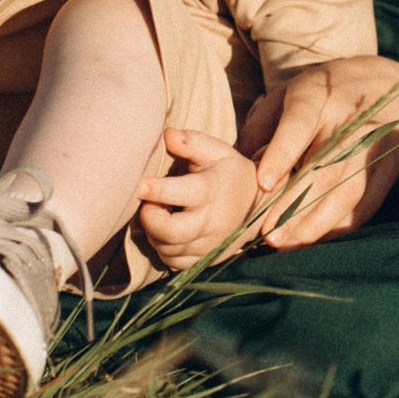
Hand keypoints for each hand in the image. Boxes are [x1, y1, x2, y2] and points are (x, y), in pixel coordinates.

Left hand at [135, 131, 266, 271]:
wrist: (259, 205)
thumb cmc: (229, 172)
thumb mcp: (216, 151)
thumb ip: (191, 142)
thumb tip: (167, 134)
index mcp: (212, 191)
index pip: (182, 194)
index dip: (156, 191)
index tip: (139, 184)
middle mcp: (212, 222)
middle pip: (170, 233)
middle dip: (150, 218)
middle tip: (148, 203)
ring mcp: (210, 245)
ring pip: (168, 249)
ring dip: (154, 233)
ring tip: (161, 213)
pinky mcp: (206, 260)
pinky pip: (174, 263)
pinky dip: (163, 248)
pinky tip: (167, 230)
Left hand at [234, 57, 398, 249]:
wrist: (390, 88)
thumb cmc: (321, 97)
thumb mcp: (286, 97)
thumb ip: (259, 131)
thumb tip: (230, 172)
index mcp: (318, 95)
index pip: (300, 123)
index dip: (283, 152)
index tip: (264, 183)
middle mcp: (350, 119)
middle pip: (325, 165)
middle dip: (295, 203)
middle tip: (267, 233)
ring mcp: (375, 145)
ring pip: (347, 190)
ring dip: (316, 222)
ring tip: (285, 243)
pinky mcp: (389, 168)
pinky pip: (365, 204)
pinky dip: (339, 226)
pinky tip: (313, 240)